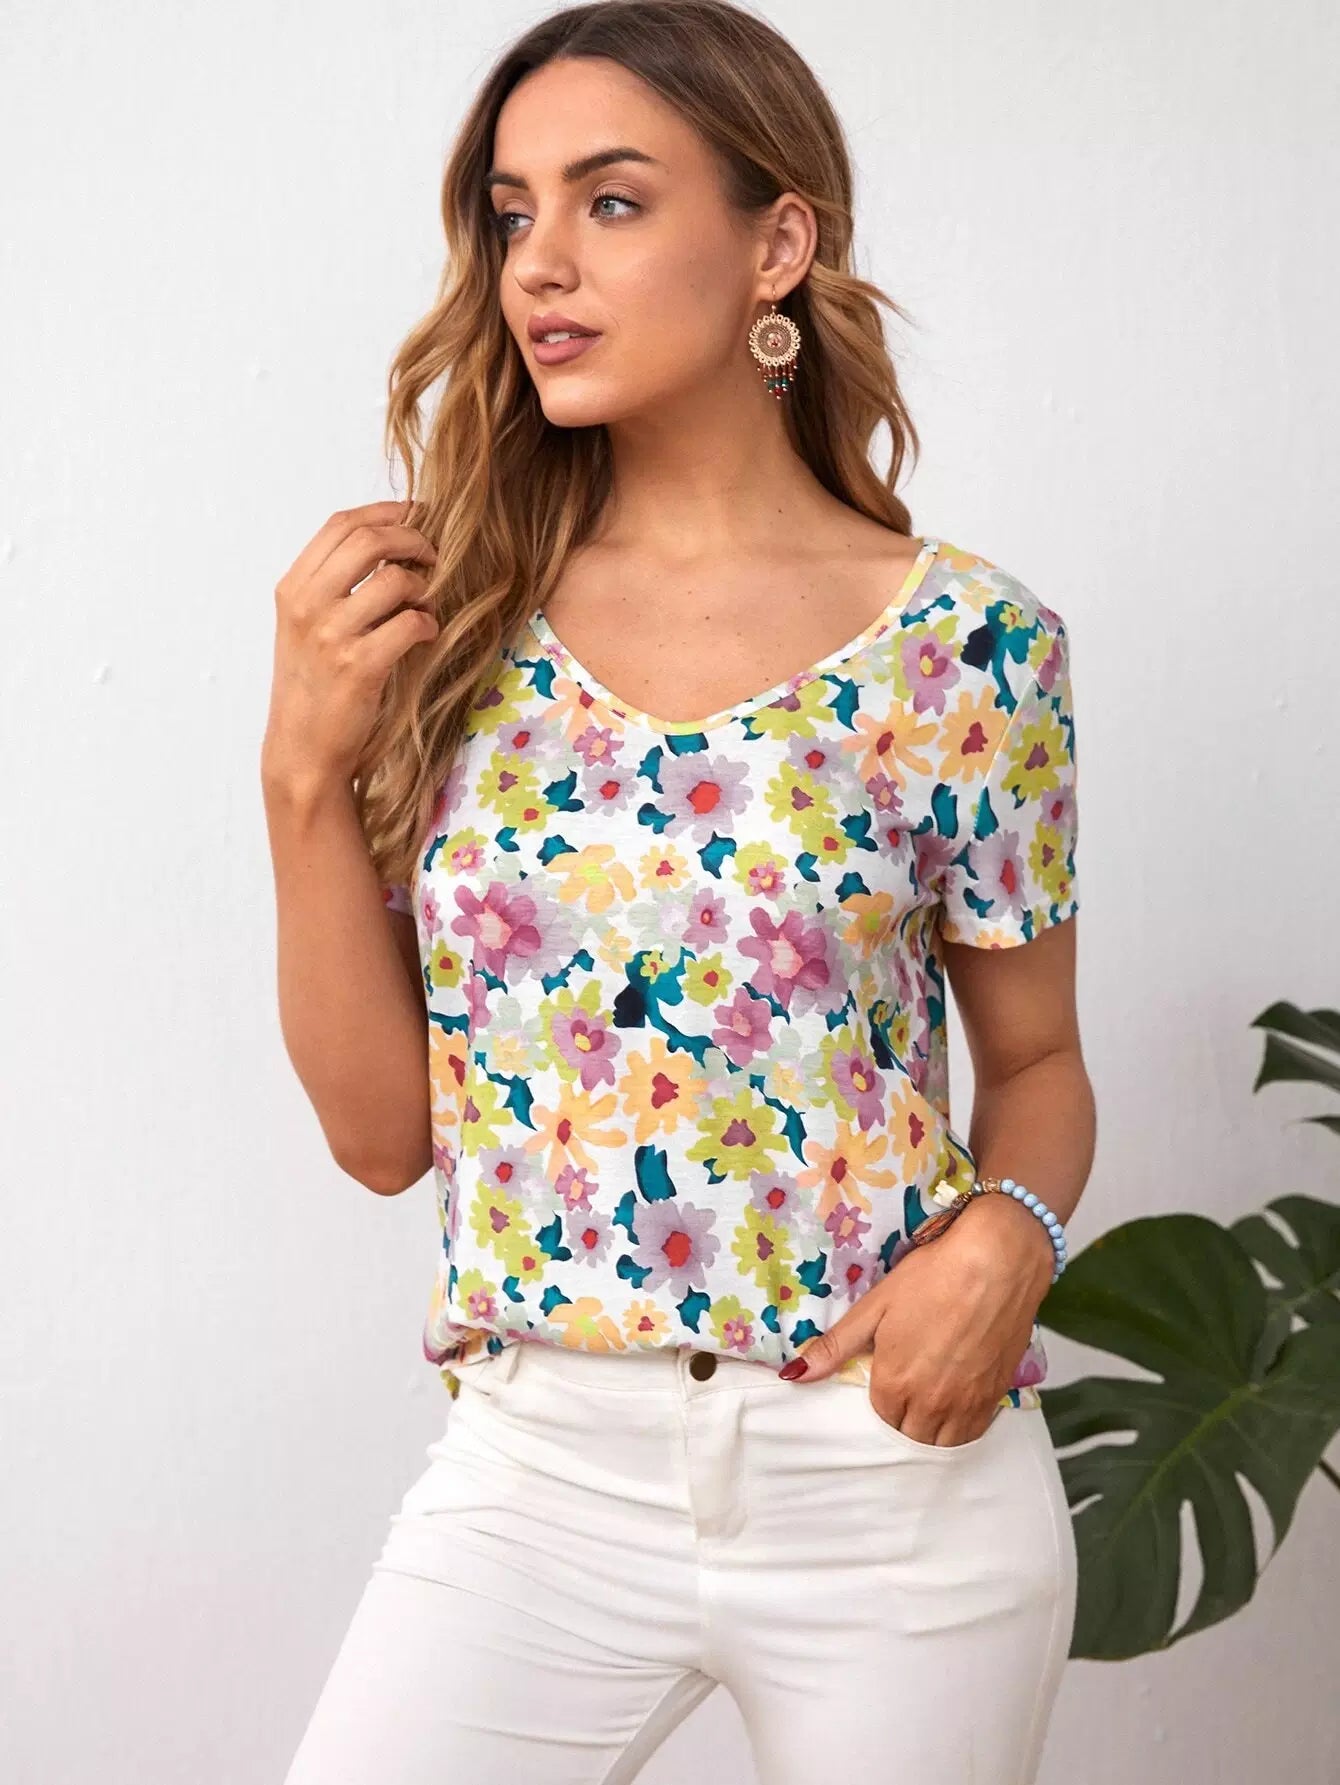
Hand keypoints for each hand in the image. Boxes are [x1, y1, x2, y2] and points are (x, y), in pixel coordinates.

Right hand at [261, 499, 439, 793]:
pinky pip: (411, 623)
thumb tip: (388, 544)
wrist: (302, 749)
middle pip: (369, 539)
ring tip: (424, 605)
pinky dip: (428, 624)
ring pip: (395, 580)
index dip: (385, 511)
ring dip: (423, 588)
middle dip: (412, 539)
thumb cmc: (313, 687)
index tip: (416, 514)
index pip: (341, 524)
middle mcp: (307, 605)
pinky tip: (425, 635)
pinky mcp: (359, 667)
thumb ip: (333, 586)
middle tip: (432, 555)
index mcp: (293, 588)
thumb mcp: (306, 628)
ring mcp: (331, 636)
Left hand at [779, 1195, 1051, 1446]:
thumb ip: (835, 1347)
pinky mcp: (996, 1395)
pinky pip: (973, 1433)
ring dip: (931, 1430)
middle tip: (906, 1389)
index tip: (885, 1378)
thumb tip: (792, 1375)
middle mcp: (931, 1403)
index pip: (879, 1418)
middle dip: (903, 1419)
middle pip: (910, 1436)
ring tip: (929, 1401)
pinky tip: (957, 1404)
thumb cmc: (931, 1277)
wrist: (997, 1261)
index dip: (880, 1399)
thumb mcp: (876, 1307)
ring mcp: (967, 1403)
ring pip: (942, 1442)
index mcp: (895, 1383)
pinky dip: (961, 1428)